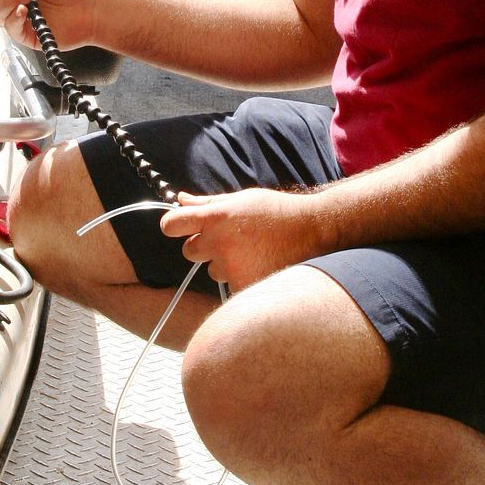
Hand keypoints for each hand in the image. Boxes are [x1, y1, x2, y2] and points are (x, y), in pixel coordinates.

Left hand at [160, 188, 322, 291]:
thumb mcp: (242, 199)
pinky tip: (259, 265)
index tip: (180, 227)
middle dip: (203, 247)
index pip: (172, 224)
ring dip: (225, 264)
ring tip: (252, 252)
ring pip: (212, 270)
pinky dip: (241, 278)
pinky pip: (230, 284)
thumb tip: (180, 200)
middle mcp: (220, 242)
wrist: (312, 231)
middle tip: (230, 240)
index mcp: (216, 216)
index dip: (174, 226)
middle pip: (189, 251)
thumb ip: (207, 203)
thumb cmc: (276, 212)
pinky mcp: (243, 285)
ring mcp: (231, 266)